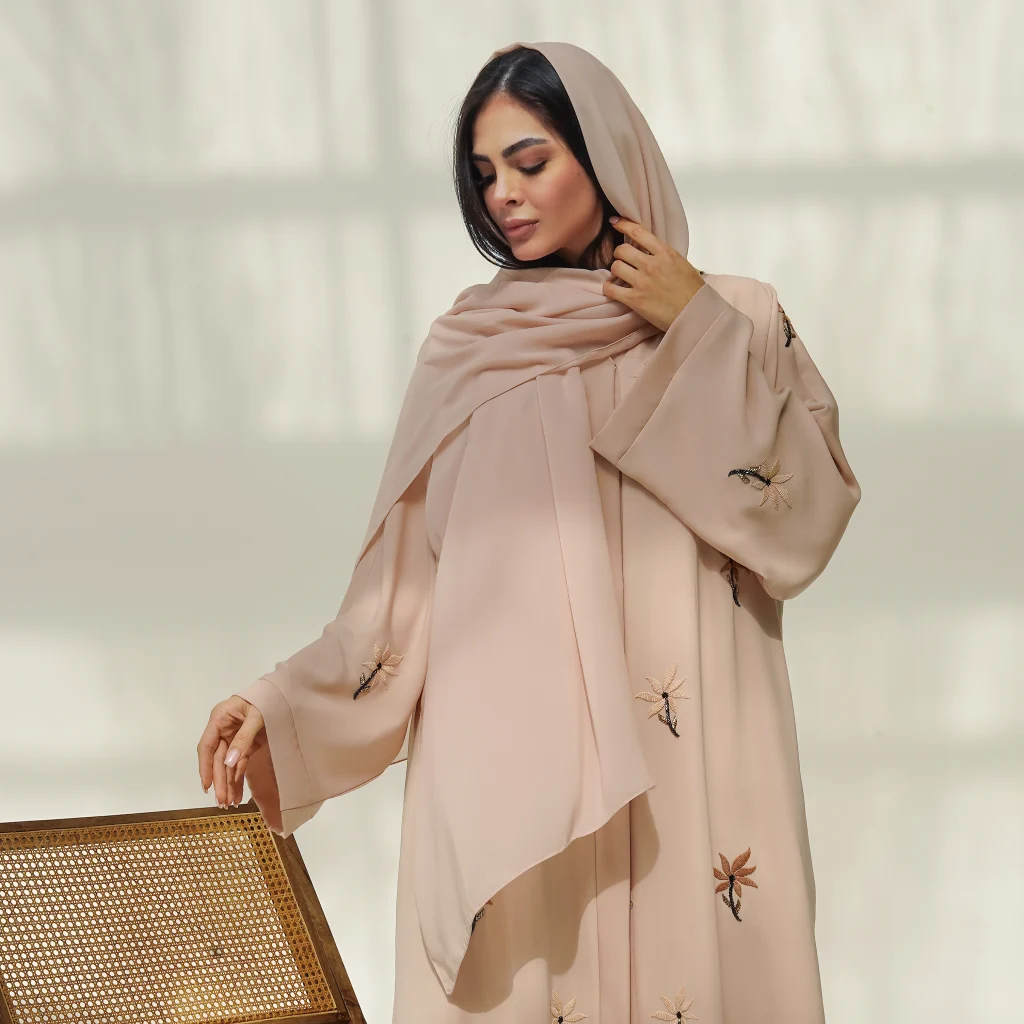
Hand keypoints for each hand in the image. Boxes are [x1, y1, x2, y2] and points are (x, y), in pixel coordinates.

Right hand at [197, 695, 266, 808]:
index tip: (206, 786)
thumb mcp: (257, 716)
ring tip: (228, 803)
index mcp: (220, 717)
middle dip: (219, 780)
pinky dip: (237, 778)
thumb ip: (244, 738)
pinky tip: (236, 794)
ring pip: (227, 764)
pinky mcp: (245, 744)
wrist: (285, 693)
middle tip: (222, 802)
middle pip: (217, 758)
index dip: (205, 767)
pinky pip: (238, 763)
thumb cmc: (269, 698)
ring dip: (227, 783)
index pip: (207, 745)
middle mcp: (223, 729)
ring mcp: (234, 737)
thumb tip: (229, 762)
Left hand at [602, 216, 705, 332]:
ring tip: (620, 277)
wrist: (695, 314)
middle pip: (622, 250)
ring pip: (615, 267)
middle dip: (619, 254)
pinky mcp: (635, 300)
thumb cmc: (693, 292)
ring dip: (615, 271)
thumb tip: (654, 252)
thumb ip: (666, 256)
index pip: (639, 232)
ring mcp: (642, 282)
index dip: (623, 225)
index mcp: (665, 253)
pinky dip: (609, 288)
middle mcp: (652, 264)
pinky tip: (612, 289)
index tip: (615, 223)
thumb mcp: (683, 265)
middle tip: (623, 261)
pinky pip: (611, 289)